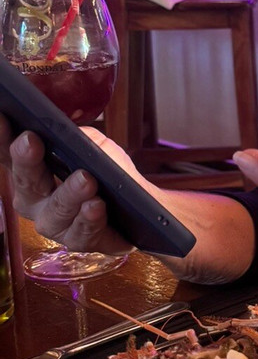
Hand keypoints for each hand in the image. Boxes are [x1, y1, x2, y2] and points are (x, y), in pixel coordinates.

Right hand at [0, 115, 137, 254]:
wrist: (143, 211)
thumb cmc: (110, 175)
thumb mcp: (99, 149)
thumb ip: (84, 139)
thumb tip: (72, 132)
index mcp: (32, 174)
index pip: (10, 156)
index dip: (1, 138)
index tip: (1, 117)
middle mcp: (35, 201)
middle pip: (26, 182)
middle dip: (27, 161)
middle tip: (31, 141)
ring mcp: (56, 225)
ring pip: (57, 210)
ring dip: (69, 193)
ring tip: (85, 178)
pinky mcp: (81, 241)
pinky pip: (82, 232)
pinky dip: (90, 218)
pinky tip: (96, 205)